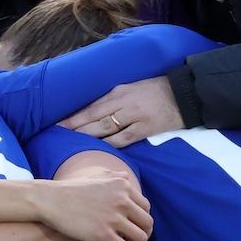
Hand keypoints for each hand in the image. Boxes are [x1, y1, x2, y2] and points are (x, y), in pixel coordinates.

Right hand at [32, 173, 152, 240]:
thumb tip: (126, 177)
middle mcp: (121, 200)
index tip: (134, 226)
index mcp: (122, 186)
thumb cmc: (70, 189)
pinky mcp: (103, 234)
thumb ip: (114, 177)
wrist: (49, 200)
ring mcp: (113, 218)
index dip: (142, 220)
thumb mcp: (95, 176)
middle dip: (143, 234)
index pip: (145, 207)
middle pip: (146, 223)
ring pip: (140, 238)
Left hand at [62, 77, 182, 147]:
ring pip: (106, 130)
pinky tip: (99, 151)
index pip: (90, 107)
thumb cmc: (153, 91)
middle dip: (74, 128)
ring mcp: (135, 117)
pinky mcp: (146, 129)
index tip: (56, 124)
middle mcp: (124, 104)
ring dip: (88, 138)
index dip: (73, 117)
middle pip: (94, 119)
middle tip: (57, 137)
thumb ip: (111, 100)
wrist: (183, 95)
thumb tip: (89, 113)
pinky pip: (123, 140)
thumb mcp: (129, 88)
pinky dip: (110, 146)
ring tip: (72, 146)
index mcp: (118, 92)